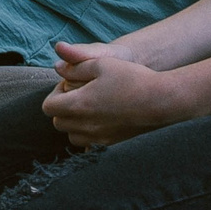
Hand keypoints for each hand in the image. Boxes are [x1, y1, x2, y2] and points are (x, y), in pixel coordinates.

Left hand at [42, 40, 192, 146]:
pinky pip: (90, 146)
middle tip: (80, 95)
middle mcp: (86, 126)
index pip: (48, 107)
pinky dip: (89, 135)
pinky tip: (102, 121)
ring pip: (73, 136)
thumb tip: (57, 68)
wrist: (162, 100)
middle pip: (58, 122)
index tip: (70, 85)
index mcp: (79, 105)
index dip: (55, 93)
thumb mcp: (101, 63)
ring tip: (90, 108)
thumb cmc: (131, 78)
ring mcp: (100, 138)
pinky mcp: (113, 145)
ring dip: (74, 123)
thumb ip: (75, 67)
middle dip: (63, 108)